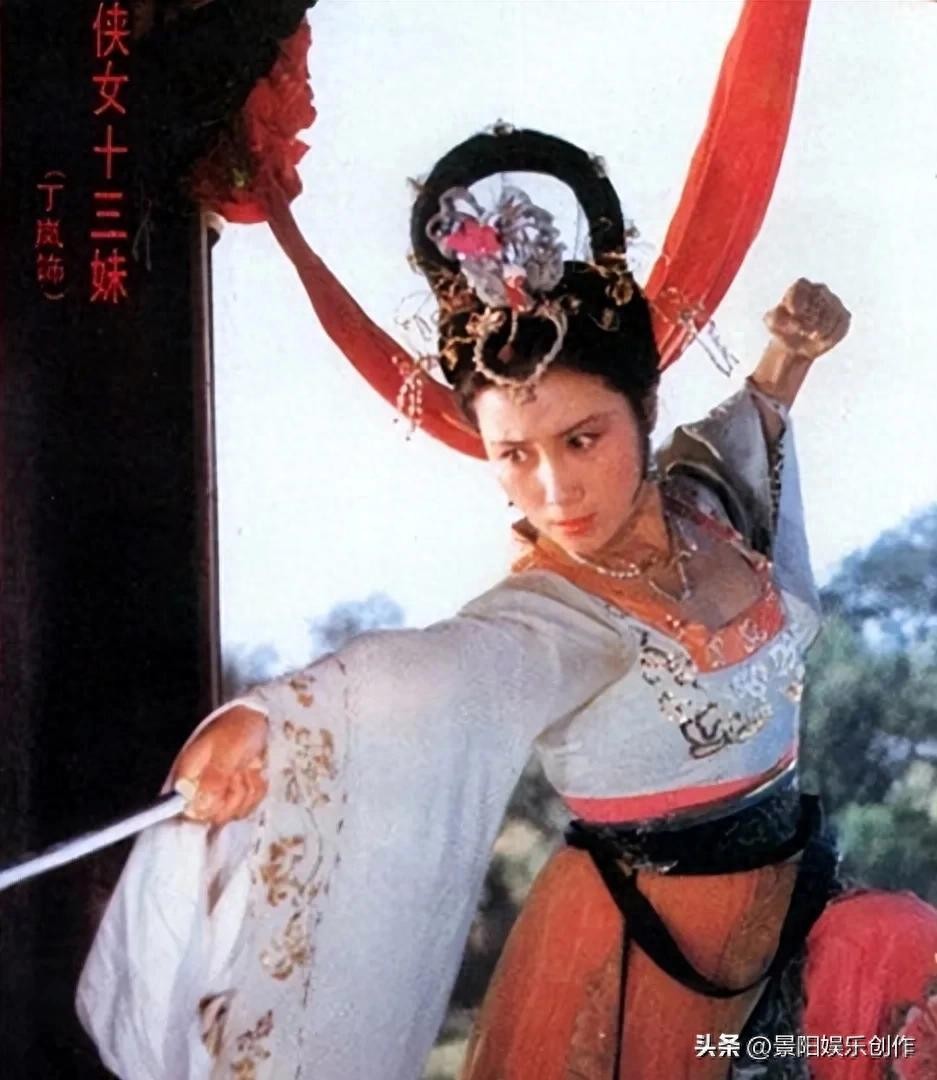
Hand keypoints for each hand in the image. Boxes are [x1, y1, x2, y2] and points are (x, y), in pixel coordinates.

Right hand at [171, 705, 268, 825]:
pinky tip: (252, 773)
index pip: (191, 812)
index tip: (228, 780)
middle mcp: (197, 792)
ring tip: (245, 767)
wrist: (252, 723)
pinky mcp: (233, 800)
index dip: (213, 804)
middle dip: (235, 792)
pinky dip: (255, 790)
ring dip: (247, 789)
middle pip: (216, 816)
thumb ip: (214, 778)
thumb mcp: (226, 749)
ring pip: (234, 813)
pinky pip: (248, 808)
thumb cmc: (236, 731)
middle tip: (239, 769)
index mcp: (187, 778)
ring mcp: (216, 798)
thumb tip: (200, 807)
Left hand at [763, 279, 850, 363]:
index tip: (794, 313)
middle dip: (808, 320)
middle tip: (801, 331)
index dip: (798, 299)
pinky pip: (840, 326)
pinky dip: (829, 336)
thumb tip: (794, 322)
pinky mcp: (844, 316)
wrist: (797, 343)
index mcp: (801, 287)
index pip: (801, 286)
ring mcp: (834, 302)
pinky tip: (821, 338)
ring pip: (830, 316)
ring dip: (819, 330)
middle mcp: (819, 290)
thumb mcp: (771, 322)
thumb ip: (775, 318)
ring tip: (810, 335)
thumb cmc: (783, 328)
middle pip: (818, 301)